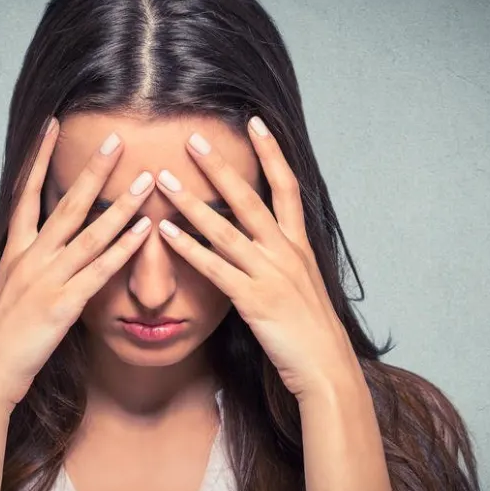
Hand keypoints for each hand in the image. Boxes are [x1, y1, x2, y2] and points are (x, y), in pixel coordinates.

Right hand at [0, 121, 155, 409]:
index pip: (27, 194)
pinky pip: (99, 271)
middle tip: (117, 140)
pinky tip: (144, 232)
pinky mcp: (63, 304)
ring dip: (121, 205)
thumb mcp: (9, 293)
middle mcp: (30, 258)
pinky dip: (123, 249)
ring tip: (146, 180)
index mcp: (14, 253)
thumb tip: (46, 253)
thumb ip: (30, 268)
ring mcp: (47, 279)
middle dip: (93, 170)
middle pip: (66, 205)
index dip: (39, 159)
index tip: (52, 127)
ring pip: (90, 233)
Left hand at [152, 118, 361, 400]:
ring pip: (225, 229)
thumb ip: (281, 260)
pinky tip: (164, 233)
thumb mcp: (302, 285)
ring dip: (191, 202)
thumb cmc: (311, 331)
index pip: (286, 187)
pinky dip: (188, 248)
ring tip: (163, 179)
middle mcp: (286, 252)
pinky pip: (215, 268)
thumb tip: (261, 242)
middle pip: (249, 199)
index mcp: (299, 246)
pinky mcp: (254, 300)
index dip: (272, 153)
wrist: (326, 367)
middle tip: (192, 138)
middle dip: (219, 167)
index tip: (255, 123)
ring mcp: (270, 275)